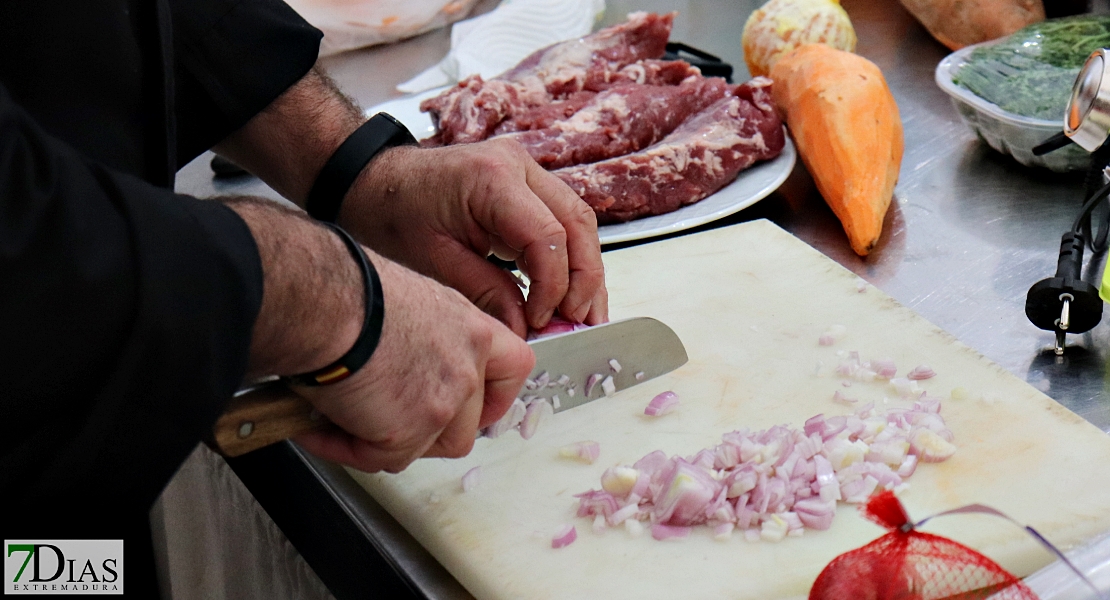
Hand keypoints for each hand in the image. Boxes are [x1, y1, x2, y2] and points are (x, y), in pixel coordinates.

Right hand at [292, 253, 534, 472]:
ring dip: (389, 443)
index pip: (515, 368)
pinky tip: (319, 428)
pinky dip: (348, 449)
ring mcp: (445, 401)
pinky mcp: (411, 430)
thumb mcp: (410, 302)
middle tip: (389, 424)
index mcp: (471, 329)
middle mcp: (467, 365)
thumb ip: (428, 339)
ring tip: (348, 423)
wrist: (321, 301)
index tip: (476, 408)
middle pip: (468, 424)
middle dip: (428, 433)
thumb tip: (406, 363)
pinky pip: (382, 458)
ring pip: (427, 447)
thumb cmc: (349, 290)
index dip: (495, 396)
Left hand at [338, 138, 607, 336]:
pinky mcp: (527, 184)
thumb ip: (485, 292)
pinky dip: (569, 258)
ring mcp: (526, 170)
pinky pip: (562, 220)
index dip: (553, 285)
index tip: (541, 321)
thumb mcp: (434, 262)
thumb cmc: (393, 215)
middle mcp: (518, 165)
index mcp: (491, 178)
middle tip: (579, 322)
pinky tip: (568, 292)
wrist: (372, 182)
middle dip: (584, 279)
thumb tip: (525, 329)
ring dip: (585, 270)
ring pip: (579, 220)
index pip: (547, 236)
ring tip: (583, 315)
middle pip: (578, 223)